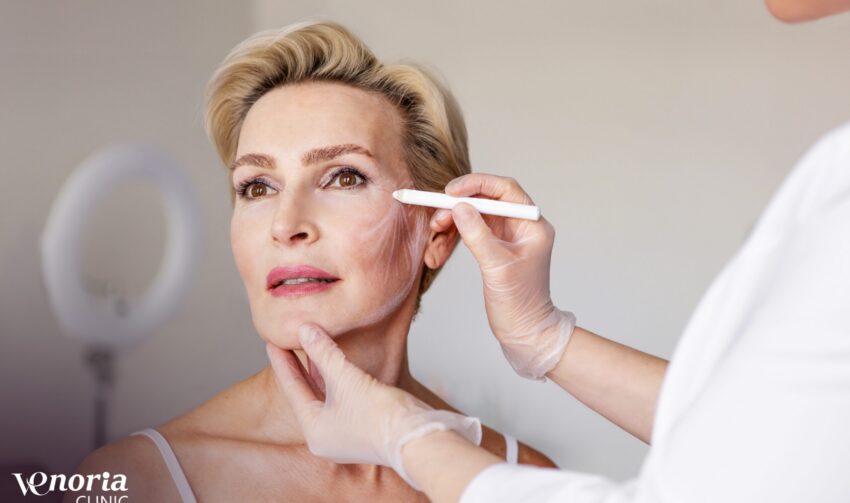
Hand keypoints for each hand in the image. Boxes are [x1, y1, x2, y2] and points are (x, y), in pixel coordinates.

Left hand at [266, 324, 481, 488]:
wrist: (417, 437)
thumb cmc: (379, 415)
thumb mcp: (345, 379)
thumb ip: (323, 353)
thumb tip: (304, 329)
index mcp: (314, 430)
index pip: (292, 389)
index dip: (281, 362)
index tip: (272, 341)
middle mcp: (326, 435)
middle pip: (307, 392)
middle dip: (299, 365)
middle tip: (286, 340)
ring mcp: (345, 433)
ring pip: (326, 394)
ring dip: (319, 369)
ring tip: (310, 344)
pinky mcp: (363, 426)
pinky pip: (342, 397)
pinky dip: (337, 378)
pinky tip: (336, 360)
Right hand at [432, 173, 575, 379]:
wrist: (524, 331)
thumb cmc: (520, 302)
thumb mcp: (496, 266)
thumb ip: (477, 234)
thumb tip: (459, 207)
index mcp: (532, 224)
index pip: (504, 189)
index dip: (476, 185)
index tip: (449, 192)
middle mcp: (521, 225)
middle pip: (484, 201)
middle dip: (457, 209)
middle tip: (435, 221)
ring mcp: (507, 236)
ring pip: (473, 217)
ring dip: (450, 226)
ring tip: (433, 242)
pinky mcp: (494, 248)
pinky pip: (469, 233)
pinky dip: (452, 239)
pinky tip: (437, 253)